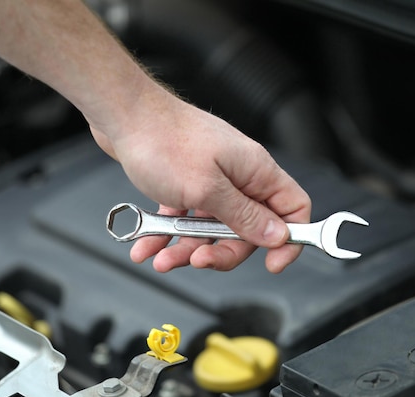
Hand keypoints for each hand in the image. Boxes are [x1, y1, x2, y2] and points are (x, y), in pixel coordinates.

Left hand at [90, 87, 311, 272]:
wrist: (121, 114)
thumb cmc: (162, 141)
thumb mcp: (207, 190)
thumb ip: (244, 216)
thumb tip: (278, 236)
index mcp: (256, 171)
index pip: (293, 208)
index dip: (290, 240)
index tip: (273, 264)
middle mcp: (238, 175)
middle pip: (249, 228)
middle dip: (223, 251)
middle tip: (200, 261)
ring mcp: (212, 178)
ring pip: (212, 228)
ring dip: (188, 248)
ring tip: (162, 259)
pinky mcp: (186, 181)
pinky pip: (186, 217)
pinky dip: (168, 234)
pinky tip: (148, 246)